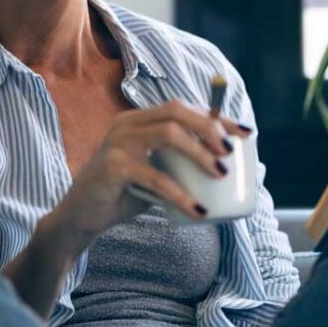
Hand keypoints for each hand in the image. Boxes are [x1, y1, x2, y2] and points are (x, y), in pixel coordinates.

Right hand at [52, 99, 251, 247]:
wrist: (81, 218)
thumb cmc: (123, 195)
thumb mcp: (155, 175)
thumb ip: (179, 166)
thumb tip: (228, 171)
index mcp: (138, 120)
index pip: (183, 108)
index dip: (217, 117)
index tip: (246, 132)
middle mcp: (127, 124)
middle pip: (176, 111)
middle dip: (209, 127)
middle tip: (229, 153)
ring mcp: (117, 143)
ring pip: (167, 134)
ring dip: (199, 153)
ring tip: (220, 175)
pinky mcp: (112, 167)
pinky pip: (155, 177)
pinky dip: (180, 194)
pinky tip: (198, 211)